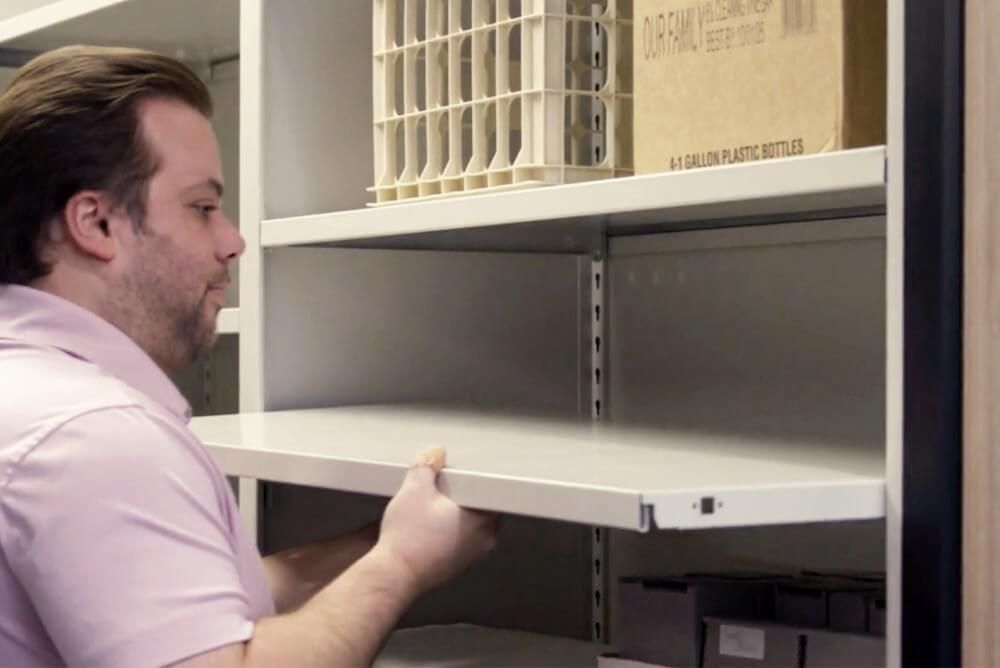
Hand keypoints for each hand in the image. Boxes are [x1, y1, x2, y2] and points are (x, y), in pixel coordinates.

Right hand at [374, 447, 497, 594]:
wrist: (392, 575)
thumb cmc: (408, 539)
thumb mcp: (415, 489)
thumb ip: (426, 467)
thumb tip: (434, 455)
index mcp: (484, 520)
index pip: (492, 492)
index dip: (476, 479)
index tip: (462, 472)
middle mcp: (483, 541)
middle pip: (479, 508)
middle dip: (461, 495)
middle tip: (442, 485)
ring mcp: (469, 557)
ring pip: (467, 525)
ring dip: (451, 514)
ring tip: (430, 505)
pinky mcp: (452, 566)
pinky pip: (454, 540)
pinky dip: (443, 531)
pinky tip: (424, 525)